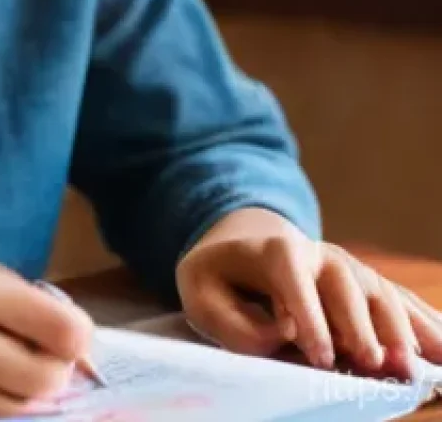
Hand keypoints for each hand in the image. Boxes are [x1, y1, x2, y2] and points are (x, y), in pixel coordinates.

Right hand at [0, 255, 93, 419]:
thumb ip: (0, 295)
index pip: (58, 326)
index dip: (74, 334)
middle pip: (47, 376)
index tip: (70, 334)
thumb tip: (64, 328)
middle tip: (40, 355)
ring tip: (1, 369)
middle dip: (54, 368)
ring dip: (25, 392)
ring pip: (20, 409)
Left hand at [175, 207, 441, 379]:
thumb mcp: (200, 293)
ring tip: (411, 369)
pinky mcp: (369, 287)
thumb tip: (279, 338)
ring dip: (400, 330)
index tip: (320, 356)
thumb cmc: (219, 278)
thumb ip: (230, 320)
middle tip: (374, 364)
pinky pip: (403, 303)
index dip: (309, 314)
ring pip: (381, 293)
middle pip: (346, 284)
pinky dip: (426, 326)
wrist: (243, 250)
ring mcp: (351, 269)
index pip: (293, 275)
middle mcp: (319, 254)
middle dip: (361, 324)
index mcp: (274, 251)